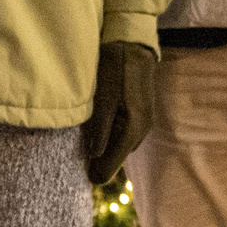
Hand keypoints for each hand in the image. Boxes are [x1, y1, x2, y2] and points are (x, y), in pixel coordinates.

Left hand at [82, 41, 159, 185]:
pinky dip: (113, 138)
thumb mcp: (103, 96)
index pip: (115, 159)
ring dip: (108, 150)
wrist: (132, 46)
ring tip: (88, 153)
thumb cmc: (115, 68)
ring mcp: (144, 120)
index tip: (88, 181)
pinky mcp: (140, 113)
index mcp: (134, 127)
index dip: (100, 171)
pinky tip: (100, 134)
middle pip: (120, 155)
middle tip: (83, 168)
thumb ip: (100, 127)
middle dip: (103, 162)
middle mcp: (142, 128)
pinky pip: (126, 134)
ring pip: (123, 145)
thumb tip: (94, 155)